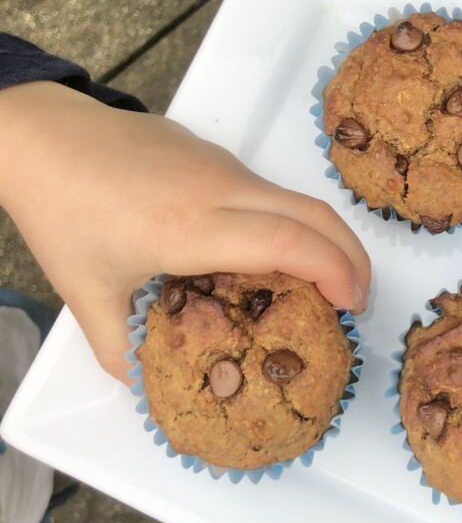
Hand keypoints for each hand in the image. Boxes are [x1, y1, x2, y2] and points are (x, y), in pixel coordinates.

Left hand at [0, 82, 369, 381]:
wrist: (43, 136)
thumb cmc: (62, 213)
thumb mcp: (86, 296)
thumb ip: (123, 351)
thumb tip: (151, 387)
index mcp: (191, 228)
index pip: (289, 243)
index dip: (334, 272)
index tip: (350, 308)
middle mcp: (220, 190)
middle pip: (315, 214)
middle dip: (353, 257)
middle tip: (358, 302)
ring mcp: (221, 165)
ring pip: (295, 198)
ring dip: (325, 238)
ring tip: (322, 284)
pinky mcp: (215, 154)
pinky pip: (268, 188)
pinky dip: (292, 222)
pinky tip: (270, 253)